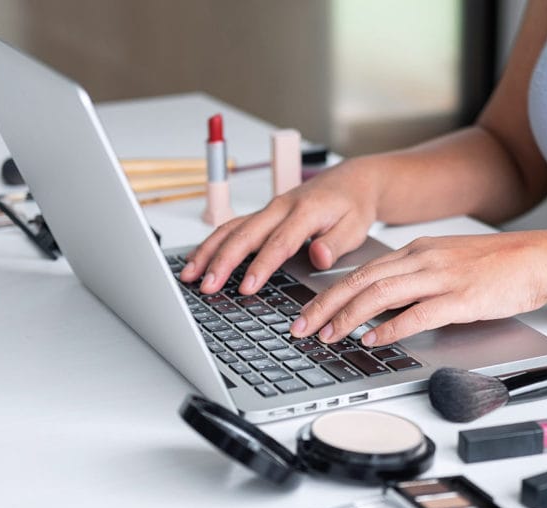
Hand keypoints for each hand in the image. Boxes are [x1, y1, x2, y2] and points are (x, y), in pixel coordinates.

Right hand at [178, 158, 381, 294]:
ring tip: (189, 275)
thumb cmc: (353, 206)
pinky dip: (212, 243)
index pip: (279, 243)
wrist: (351, 181)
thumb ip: (337, 243)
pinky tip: (197, 260)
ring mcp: (269, 210)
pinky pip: (232, 227)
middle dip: (222, 261)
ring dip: (208, 251)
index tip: (246, 287)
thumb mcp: (357, 226)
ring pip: (231, 228)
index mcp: (305, 211)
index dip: (261, 266)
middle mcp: (281, 207)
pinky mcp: (263, 215)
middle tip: (206, 286)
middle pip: (245, 234)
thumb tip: (319, 256)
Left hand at [289, 231, 546, 346]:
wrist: (537, 259)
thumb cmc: (495, 266)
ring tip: (328, 337)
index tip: (307, 314)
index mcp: (416, 251)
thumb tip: (383, 309)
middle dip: (325, 307)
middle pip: (361, 282)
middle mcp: (422, 260)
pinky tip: (374, 339)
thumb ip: (414, 280)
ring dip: (348, 317)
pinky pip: (418, 313)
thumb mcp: (445, 263)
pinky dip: (391, 327)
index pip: (361, 272)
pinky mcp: (461, 297)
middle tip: (302, 329)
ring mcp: (440, 277)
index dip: (329, 295)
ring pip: (381, 294)